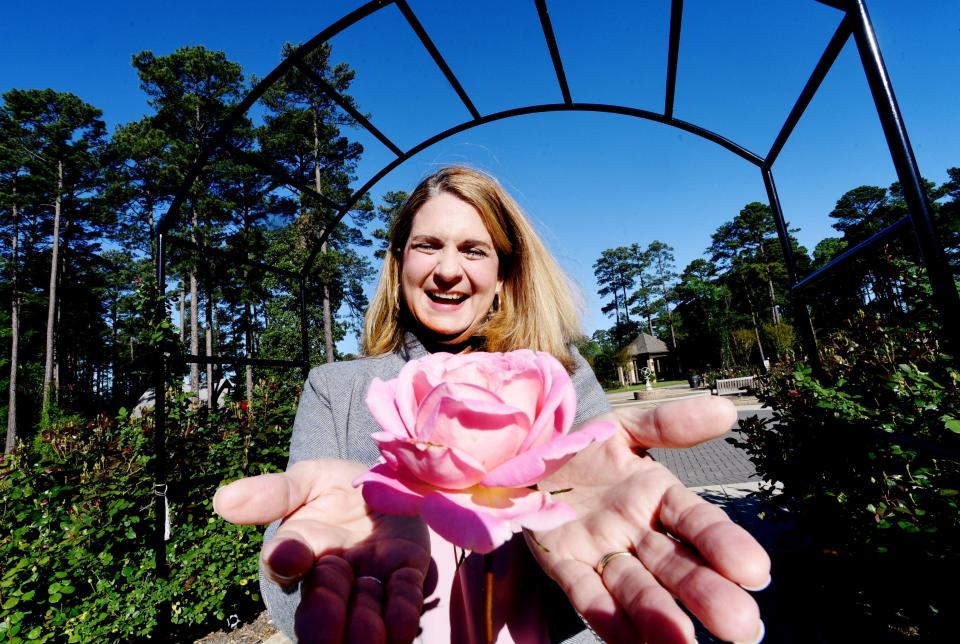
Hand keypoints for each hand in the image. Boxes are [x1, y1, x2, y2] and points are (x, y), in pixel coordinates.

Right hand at [213, 460, 430, 643]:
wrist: (387, 479)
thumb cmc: (336, 486)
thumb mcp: (306, 480)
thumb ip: (273, 492)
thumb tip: (222, 501)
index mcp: (299, 549)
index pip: (283, 563)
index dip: (285, 561)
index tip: (290, 556)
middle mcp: (333, 576)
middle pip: (320, 611)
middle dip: (323, 623)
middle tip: (326, 630)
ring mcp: (371, 578)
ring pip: (362, 618)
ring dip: (363, 627)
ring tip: (366, 635)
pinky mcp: (408, 573)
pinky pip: (405, 602)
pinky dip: (402, 617)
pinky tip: (399, 628)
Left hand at [525, 397, 769, 643]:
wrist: (524, 457)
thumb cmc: (584, 447)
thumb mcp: (624, 428)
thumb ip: (669, 424)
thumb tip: (726, 410)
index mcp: (657, 498)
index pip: (697, 523)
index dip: (723, 544)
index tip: (754, 570)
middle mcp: (636, 534)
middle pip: (675, 567)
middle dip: (706, 595)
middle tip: (743, 629)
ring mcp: (600, 553)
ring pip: (636, 588)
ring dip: (660, 615)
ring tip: (685, 642)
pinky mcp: (563, 566)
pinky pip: (587, 595)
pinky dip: (608, 619)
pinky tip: (633, 642)